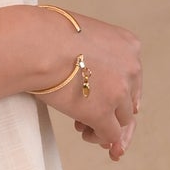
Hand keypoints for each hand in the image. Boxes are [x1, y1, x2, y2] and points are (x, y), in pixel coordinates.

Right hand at [31, 11, 142, 159]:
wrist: (37, 44)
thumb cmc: (47, 34)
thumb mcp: (83, 32)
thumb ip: (93, 49)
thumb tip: (83, 68)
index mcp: (128, 45)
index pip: (132, 76)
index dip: (116, 91)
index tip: (102, 97)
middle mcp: (131, 68)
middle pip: (129, 99)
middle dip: (110, 109)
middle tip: (87, 112)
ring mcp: (119, 92)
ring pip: (123, 120)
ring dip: (104, 124)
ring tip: (82, 125)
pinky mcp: (103, 113)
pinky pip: (110, 135)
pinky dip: (99, 137)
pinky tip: (84, 132)